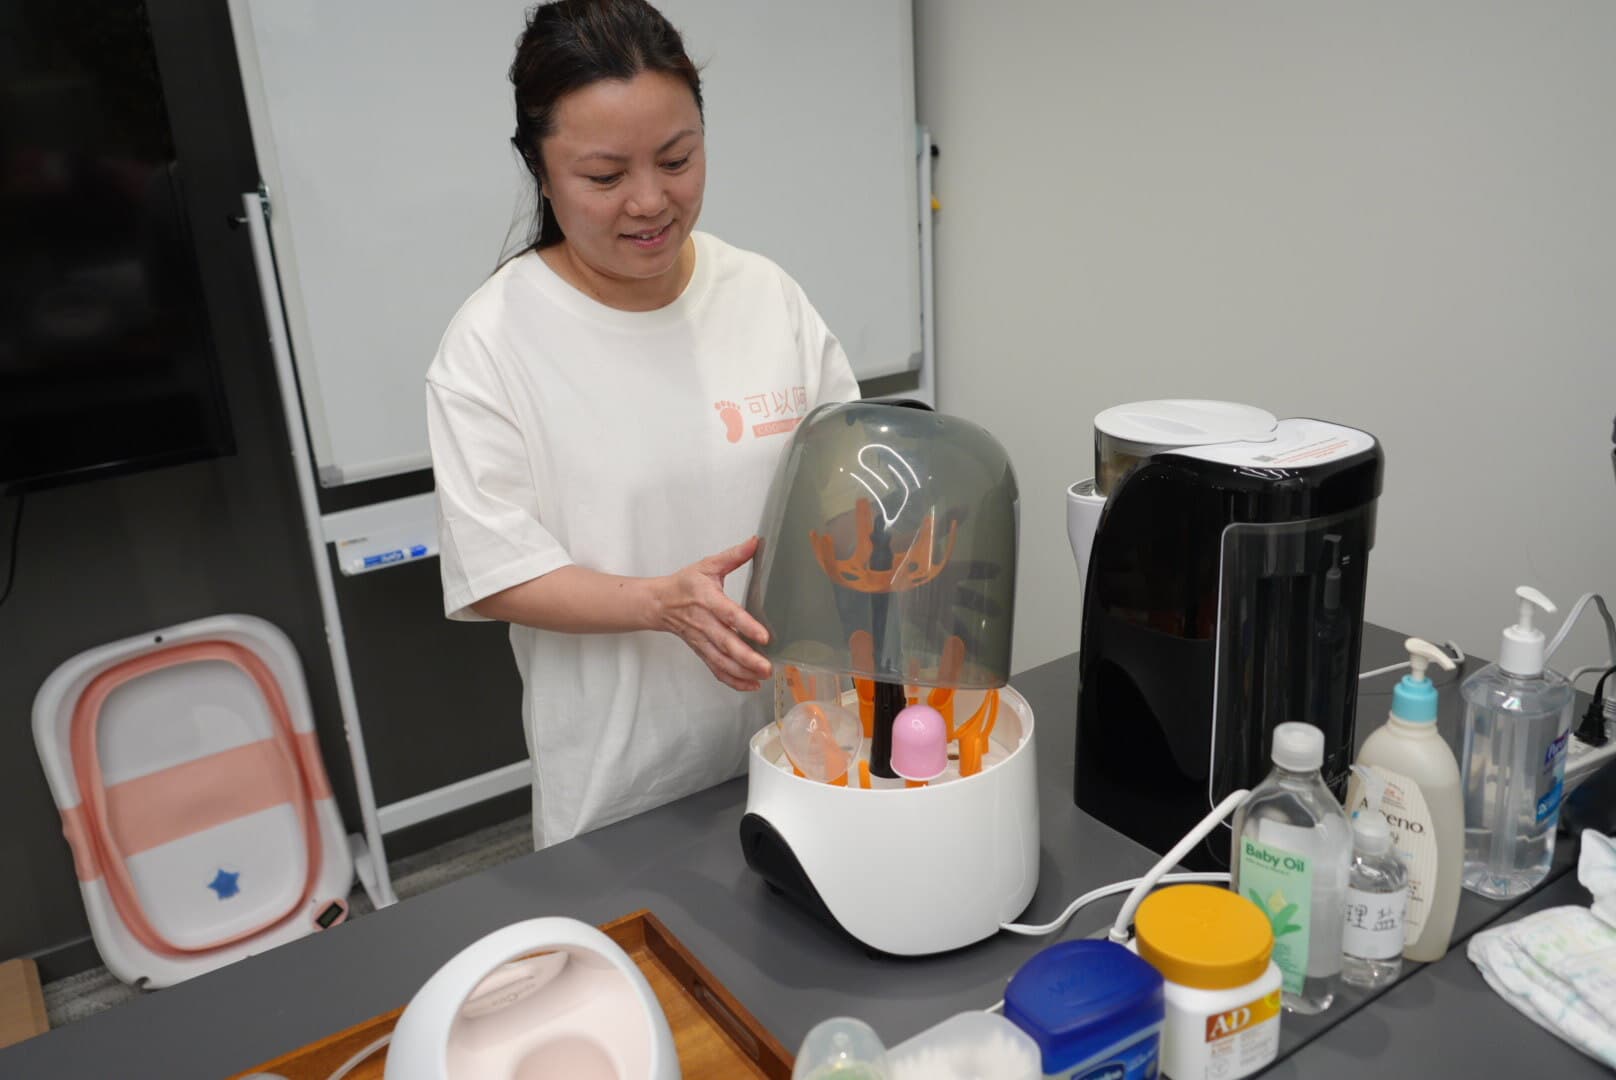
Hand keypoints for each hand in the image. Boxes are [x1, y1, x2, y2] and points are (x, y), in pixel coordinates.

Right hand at [651, 537, 772, 691]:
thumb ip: (733, 556)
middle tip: (766, 666)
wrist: (659, 603)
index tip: (763, 636)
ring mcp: (702, 640)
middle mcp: (704, 623)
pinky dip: (732, 680)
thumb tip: (755, 542)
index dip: (746, 626)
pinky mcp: (701, 651)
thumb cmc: (685, 584)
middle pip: (726, 644)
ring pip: (721, 661)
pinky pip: (716, 669)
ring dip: (742, 672)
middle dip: (747, 658)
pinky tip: (749, 684)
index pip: (729, 614)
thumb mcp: (708, 565)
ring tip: (762, 677)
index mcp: (708, 600)